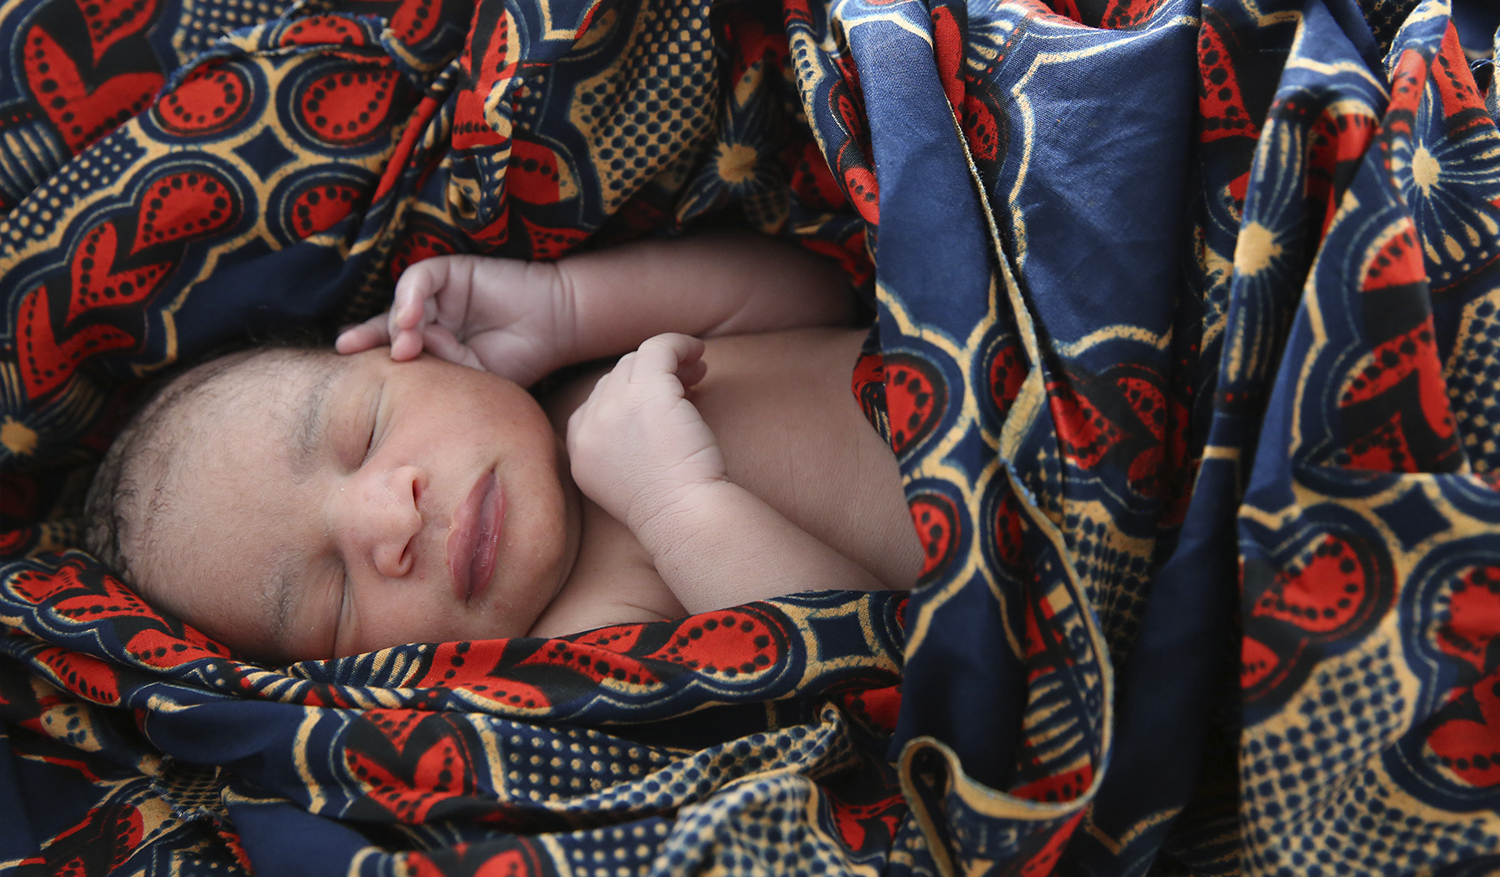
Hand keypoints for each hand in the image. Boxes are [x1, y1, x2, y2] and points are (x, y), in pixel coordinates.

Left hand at [335, 255, 574, 386]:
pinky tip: (412, 319)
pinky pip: (419, 279)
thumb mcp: (471, 375)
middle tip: (350, 348)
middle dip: (368, 336)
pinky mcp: (451, 271)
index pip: (394, 349)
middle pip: (387, 323)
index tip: (346, 365)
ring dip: (397, 325)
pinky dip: (410, 297)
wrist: (557, 327)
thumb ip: (436, 368)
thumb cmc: (520, 359)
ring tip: (404, 347)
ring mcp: (440, 294)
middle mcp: (432, 318)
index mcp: (434, 346)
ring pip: (401, 303)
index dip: (370, 354)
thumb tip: (399, 358)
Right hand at [566, 334, 724, 532]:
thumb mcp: (628, 481)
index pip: (595, 403)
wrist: (682, 516)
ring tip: (695, 372)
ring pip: (635, 361)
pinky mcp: (647, 391)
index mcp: (580, 451)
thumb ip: (623, 448)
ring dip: (666, 361)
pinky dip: (679, 344)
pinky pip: (659, 347)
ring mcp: (613, 406)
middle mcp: (588, 425)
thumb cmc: (671, 507)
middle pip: (614, 379)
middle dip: (648, 378)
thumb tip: (650, 412)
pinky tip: (698, 352)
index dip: (627, 396)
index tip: (659, 405)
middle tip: (685, 385)